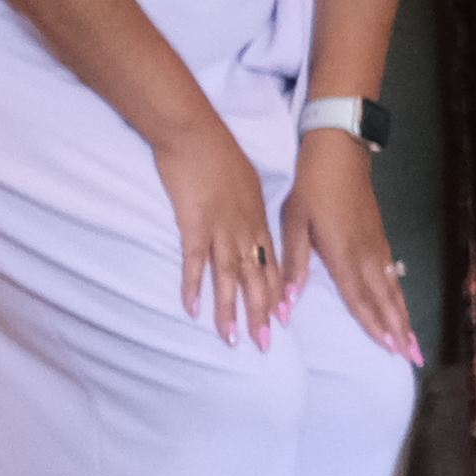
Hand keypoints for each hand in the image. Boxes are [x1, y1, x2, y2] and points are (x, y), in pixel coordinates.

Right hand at [161, 114, 288, 343]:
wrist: (195, 132)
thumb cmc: (219, 153)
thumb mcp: (247, 181)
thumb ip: (249, 207)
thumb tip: (251, 225)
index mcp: (258, 218)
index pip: (272, 265)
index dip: (276, 294)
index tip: (282, 320)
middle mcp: (244, 228)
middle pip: (256, 278)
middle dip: (261, 313)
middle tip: (265, 343)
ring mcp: (220, 228)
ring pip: (229, 277)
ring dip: (230, 310)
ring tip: (231, 338)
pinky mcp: (194, 224)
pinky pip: (195, 261)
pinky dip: (194, 286)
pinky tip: (193, 310)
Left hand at [286, 129, 418, 357]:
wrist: (340, 152)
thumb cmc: (312, 186)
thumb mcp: (294, 220)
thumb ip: (295, 263)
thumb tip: (289, 302)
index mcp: (342, 253)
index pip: (360, 297)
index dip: (373, 324)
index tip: (388, 348)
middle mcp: (365, 254)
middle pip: (385, 299)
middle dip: (399, 330)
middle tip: (413, 357)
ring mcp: (377, 246)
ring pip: (393, 289)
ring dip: (404, 317)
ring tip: (413, 341)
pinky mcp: (380, 237)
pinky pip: (393, 274)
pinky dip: (400, 295)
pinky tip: (402, 306)